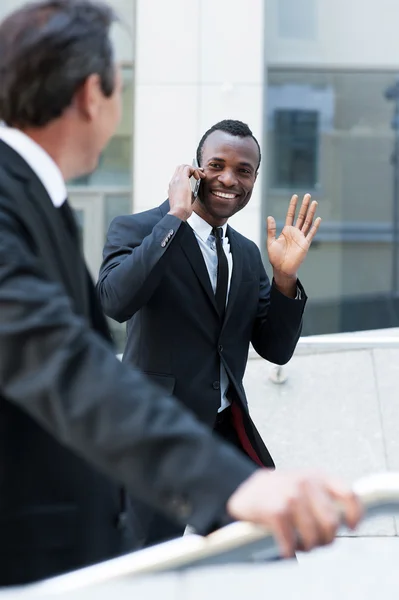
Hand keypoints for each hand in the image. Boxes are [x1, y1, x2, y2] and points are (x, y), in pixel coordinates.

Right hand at [168, 164, 204, 220]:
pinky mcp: (181, 178)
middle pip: (181, 168)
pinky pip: (188, 168)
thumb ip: (188, 194)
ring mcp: (176, 179)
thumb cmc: (182, 210)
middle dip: (191, 169)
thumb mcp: (185, 200)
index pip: (179, 175)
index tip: (196, 177)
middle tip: (200, 173)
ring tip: (201, 176)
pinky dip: (195, 170)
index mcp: (173, 187)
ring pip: (184, 166)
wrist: (178, 211)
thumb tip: (193, 192)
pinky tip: (198, 177)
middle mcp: (173, 182)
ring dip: (194, 169)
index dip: (188, 174)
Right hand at [226, 469, 361, 557]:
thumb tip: (346, 520)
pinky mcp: (276, 510)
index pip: (348, 494)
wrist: (245, 490)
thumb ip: (326, 496)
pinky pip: (292, 541)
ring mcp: (291, 495)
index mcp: (318, 476)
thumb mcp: (306, 484)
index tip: (350, 527)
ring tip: (298, 544)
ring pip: (314, 536)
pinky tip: (285, 547)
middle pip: (331, 523)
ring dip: (307, 547)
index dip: (354, 515)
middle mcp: (306, 482)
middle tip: (315, 541)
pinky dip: (289, 550)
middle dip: (325, 539)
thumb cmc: (280, 492)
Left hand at [267, 194, 320, 277]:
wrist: (282, 269)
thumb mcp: (271, 242)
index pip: (290, 215)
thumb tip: (270, 217)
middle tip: (308, 195)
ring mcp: (301, 238)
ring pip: (307, 222)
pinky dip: (315, 226)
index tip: (295, 196)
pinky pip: (311, 233)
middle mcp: (295, 232)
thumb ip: (271, 230)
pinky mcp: (305, 244)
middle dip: (304, 206)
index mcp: (286, 231)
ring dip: (311, 212)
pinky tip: (318, 218)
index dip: (293, 206)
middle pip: (301, 216)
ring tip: (314, 203)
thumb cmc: (275, 257)